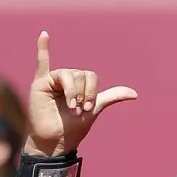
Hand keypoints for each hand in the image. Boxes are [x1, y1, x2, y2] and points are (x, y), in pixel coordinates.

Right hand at [24, 31, 136, 156]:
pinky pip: (42, 62)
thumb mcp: (95, 108)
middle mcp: (67, 78)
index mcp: (81, 83)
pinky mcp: (40, 83)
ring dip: (72, 92)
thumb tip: (135, 94)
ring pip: (68, 74)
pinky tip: (44, 34)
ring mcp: (53, 80)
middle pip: (80, 74)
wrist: (56, 141)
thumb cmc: (74, 127)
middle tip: (77, 110)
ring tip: (71, 107)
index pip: (91, 76)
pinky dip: (42, 47)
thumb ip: (112, 96)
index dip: (92, 91)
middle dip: (82, 94)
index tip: (88, 109)